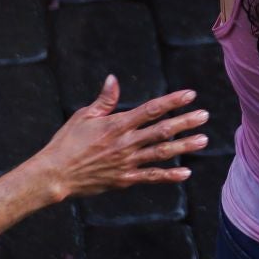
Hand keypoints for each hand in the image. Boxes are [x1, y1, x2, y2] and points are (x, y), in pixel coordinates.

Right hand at [27, 76, 207, 201]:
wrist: (54, 175)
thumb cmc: (67, 143)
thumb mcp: (84, 116)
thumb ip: (104, 100)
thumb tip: (113, 78)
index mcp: (117, 124)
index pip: (151, 109)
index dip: (172, 101)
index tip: (190, 94)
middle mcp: (125, 143)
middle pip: (162, 130)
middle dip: (185, 122)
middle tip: (204, 116)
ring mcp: (126, 162)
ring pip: (161, 153)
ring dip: (184, 146)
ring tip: (203, 140)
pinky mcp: (124, 180)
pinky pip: (150, 177)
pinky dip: (169, 176)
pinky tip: (185, 173)